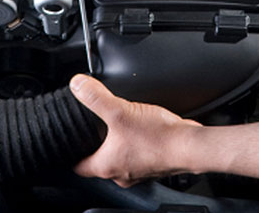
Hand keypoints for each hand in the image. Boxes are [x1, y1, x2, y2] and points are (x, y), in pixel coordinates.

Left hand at [70, 74, 202, 186]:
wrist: (190, 145)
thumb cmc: (158, 137)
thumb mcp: (120, 111)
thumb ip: (96, 97)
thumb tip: (77, 85)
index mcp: (106, 166)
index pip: (78, 167)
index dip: (71, 154)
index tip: (69, 143)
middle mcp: (121, 173)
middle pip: (99, 161)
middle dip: (95, 146)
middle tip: (92, 129)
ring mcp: (139, 170)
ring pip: (120, 158)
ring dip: (117, 145)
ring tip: (117, 126)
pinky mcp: (154, 164)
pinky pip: (138, 154)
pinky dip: (136, 144)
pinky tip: (141, 129)